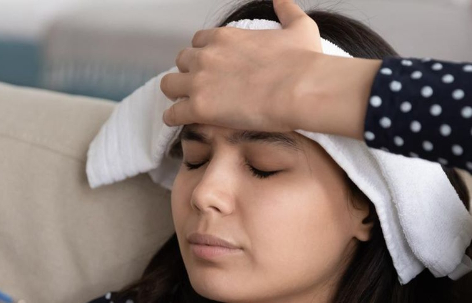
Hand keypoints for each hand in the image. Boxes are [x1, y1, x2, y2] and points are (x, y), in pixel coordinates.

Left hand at [160, 0, 322, 131]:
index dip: (204, 55)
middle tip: (198, 88)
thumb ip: (287, 10)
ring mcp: (200, 81)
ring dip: (175, 93)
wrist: (300, 89)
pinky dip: (173, 117)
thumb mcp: (299, 27)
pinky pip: (172, 113)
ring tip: (183, 105)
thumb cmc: (303, 62)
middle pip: (181, 61)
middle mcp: (207, 55)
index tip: (211, 68)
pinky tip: (177, 122)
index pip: (200, 41)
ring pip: (169, 84)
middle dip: (188, 73)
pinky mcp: (199, 108)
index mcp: (225, 37)